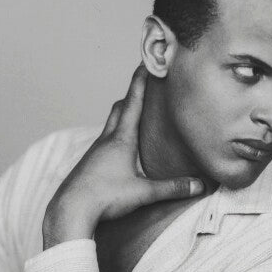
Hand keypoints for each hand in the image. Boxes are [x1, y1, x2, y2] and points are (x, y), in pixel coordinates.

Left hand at [42, 63, 203, 248]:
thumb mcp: (143, 193)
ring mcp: (94, 152)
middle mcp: (106, 140)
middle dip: (132, 95)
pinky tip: (121, 150)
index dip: (141, 81)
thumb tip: (200, 185)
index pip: (133, 102)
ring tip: (135, 116)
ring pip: (110, 126)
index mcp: (121, 140)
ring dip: (122, 116)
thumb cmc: (106, 197)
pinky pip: (104, 143)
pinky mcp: (89, 164)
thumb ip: (172, 188)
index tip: (146, 62)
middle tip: (143, 86)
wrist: (71, 210)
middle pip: (118, 109)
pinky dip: (115, 137)